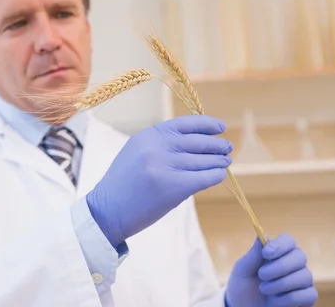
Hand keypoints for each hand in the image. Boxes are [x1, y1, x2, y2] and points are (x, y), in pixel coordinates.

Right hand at [86, 115, 231, 247]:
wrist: (107, 210)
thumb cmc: (123, 184)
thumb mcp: (136, 152)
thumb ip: (161, 144)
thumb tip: (194, 142)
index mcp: (148, 135)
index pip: (184, 124)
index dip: (206, 124)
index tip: (220, 128)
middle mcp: (157, 146)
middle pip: (197, 142)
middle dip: (216, 145)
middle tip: (227, 148)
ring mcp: (166, 166)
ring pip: (203, 161)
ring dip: (219, 161)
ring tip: (226, 162)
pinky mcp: (174, 187)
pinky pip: (204, 178)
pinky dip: (215, 176)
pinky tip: (220, 175)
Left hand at [225, 234, 317, 306]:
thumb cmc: (243, 288)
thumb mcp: (243, 271)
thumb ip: (254, 255)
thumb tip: (265, 235)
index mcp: (277, 253)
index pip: (288, 240)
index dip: (280, 245)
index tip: (266, 254)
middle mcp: (293, 265)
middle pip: (300, 256)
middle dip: (280, 266)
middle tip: (262, 275)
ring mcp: (301, 281)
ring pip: (305, 276)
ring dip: (281, 284)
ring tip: (264, 289)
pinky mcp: (306, 298)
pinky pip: (308, 294)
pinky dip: (289, 298)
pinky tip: (275, 301)